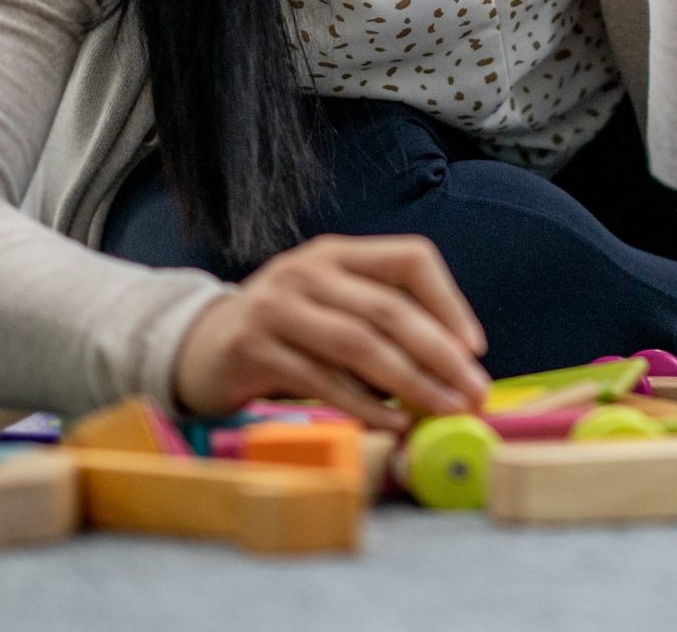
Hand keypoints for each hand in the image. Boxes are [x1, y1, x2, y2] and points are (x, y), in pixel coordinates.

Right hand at [169, 234, 490, 428]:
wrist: (202, 348)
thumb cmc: (288, 333)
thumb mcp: (333, 308)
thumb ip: (383, 323)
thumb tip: (457, 367)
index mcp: (339, 253)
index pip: (409, 258)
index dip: (449, 301)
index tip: (475, 348)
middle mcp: (309, 270)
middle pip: (388, 308)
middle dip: (439, 353)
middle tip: (473, 391)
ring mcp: (278, 307)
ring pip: (358, 344)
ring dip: (409, 382)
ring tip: (444, 410)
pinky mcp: (254, 348)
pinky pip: (321, 381)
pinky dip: (363, 406)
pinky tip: (393, 424)